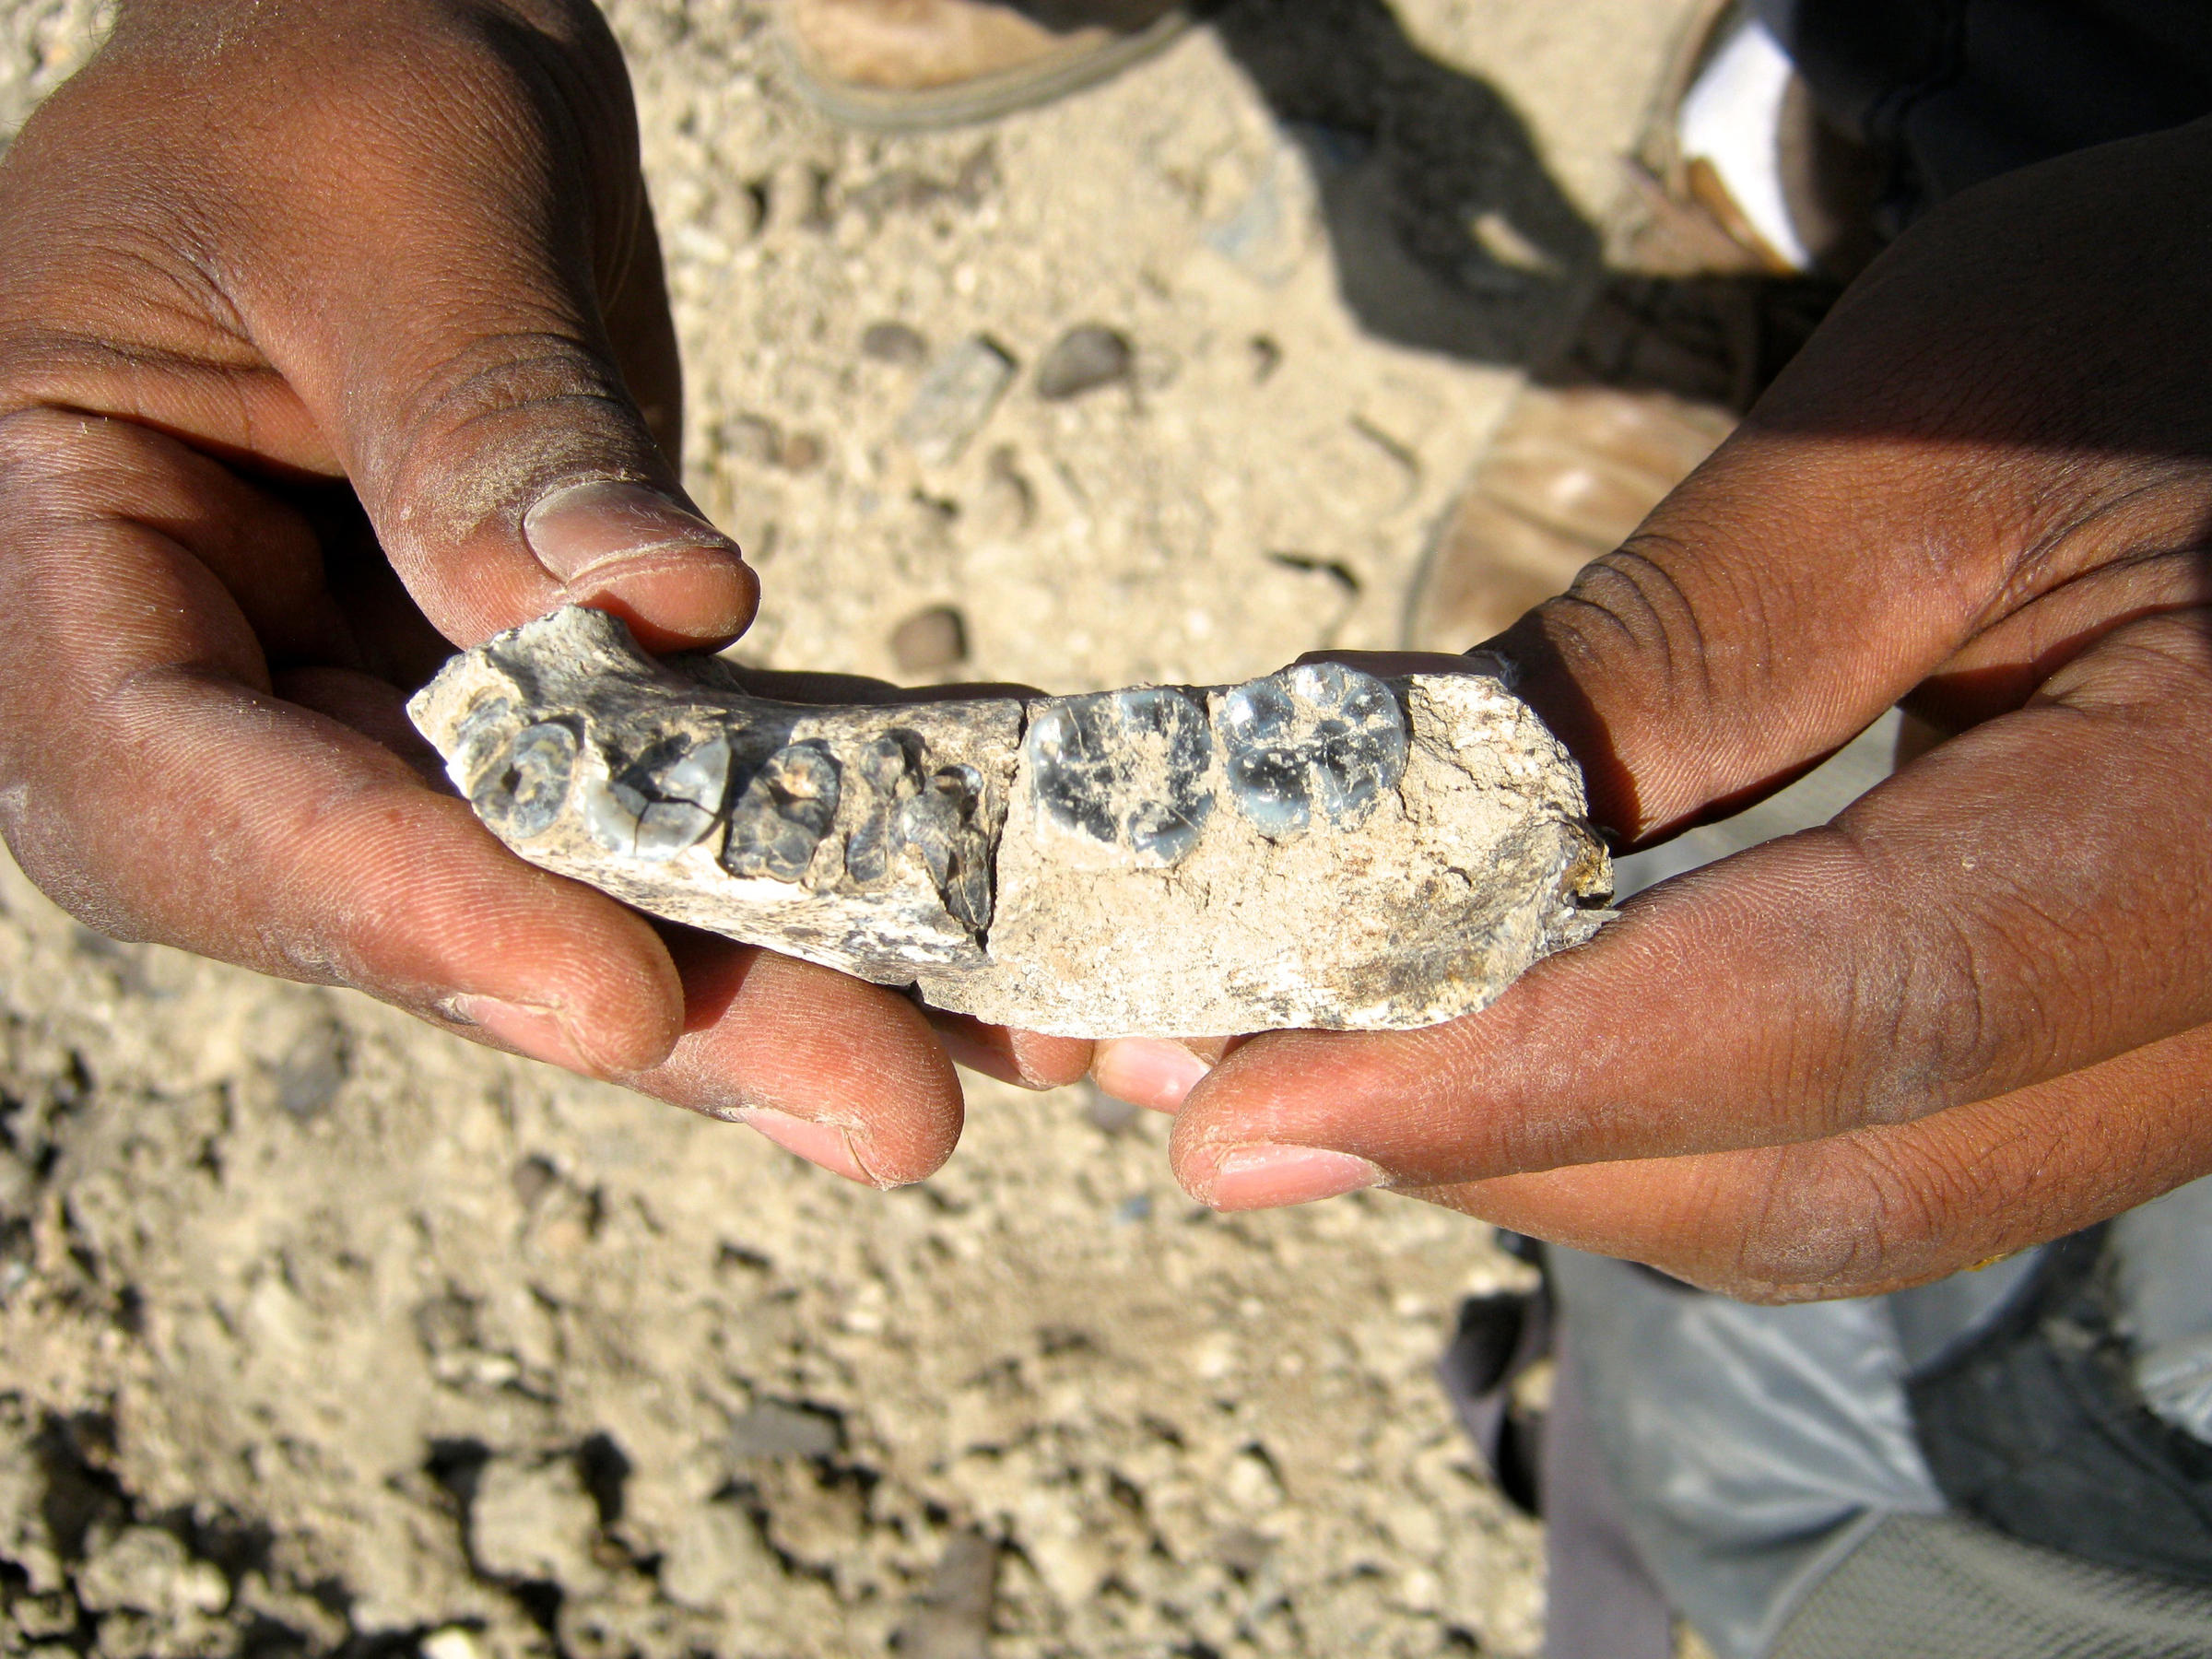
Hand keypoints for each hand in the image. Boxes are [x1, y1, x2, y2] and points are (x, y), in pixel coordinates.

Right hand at [0, 0, 1084, 1184]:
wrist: (382, 57)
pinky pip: (665, 808)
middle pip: (401, 899)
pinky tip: (972, 942)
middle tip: (884, 1104)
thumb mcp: (393, 195)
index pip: (178, 788)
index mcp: (56, 552)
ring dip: (766, 981)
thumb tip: (655, 610)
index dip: (386, 910)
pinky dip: (813, 867)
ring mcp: (369, 710)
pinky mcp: (524, 709)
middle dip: (650, 1002)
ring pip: (555, 889)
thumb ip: (484, 414)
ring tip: (965, 1061)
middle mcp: (202, 676)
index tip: (605, 991)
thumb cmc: (328, 69)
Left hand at [1103, 115, 2211, 1299]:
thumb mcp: (1921, 448)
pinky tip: (1496, 1042)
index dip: (1514, 1081)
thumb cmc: (2168, 343)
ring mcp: (2176, 1058)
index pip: (1833, 1018)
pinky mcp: (2107, 1044)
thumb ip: (1668, 662)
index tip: (1243, 1112)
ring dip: (1551, 1148)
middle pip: (1813, 1172)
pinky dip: (1655, 1112)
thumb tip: (1371, 838)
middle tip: (1216, 1086)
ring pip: (1832, 1197)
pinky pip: (1866, 1140)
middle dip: (1491, 1141)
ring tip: (1313, 1069)